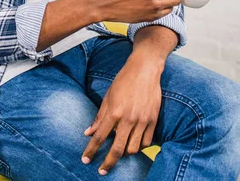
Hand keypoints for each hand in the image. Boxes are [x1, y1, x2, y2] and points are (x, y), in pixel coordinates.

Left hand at [81, 58, 161, 174]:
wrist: (145, 69)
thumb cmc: (124, 80)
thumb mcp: (108, 96)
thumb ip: (99, 116)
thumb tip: (88, 132)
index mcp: (114, 112)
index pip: (99, 137)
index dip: (91, 150)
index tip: (86, 160)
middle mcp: (128, 119)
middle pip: (117, 149)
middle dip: (108, 163)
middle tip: (102, 170)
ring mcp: (142, 120)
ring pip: (134, 149)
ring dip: (125, 153)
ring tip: (121, 151)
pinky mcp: (153, 120)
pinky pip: (147, 142)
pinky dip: (140, 146)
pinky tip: (135, 143)